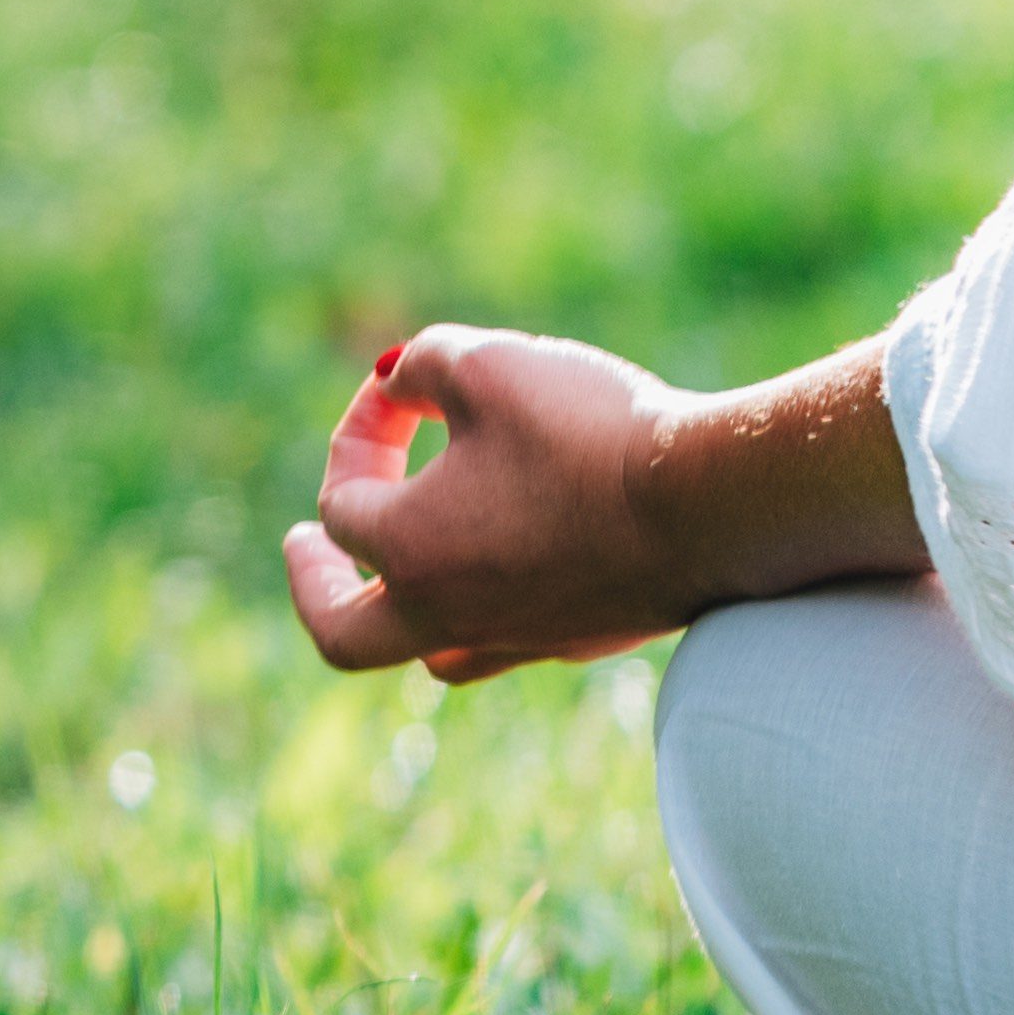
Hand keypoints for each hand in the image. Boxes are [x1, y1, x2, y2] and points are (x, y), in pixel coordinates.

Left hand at [281, 326, 699, 686]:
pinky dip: (478, 611)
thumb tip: (397, 380)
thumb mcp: (489, 364)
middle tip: (303, 545)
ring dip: (398, 608)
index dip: (359, 429)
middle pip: (343, 631)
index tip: (396, 385)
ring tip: (400, 569)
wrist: (710, 505)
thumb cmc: (588, 431)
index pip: (342, 497)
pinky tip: (501, 571)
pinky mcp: (579, 638)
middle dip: (314, 585)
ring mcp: (516, 636)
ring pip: (426, 651)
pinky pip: (501, 644)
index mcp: (407, 548)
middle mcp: (447, 611)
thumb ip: (423, 364)